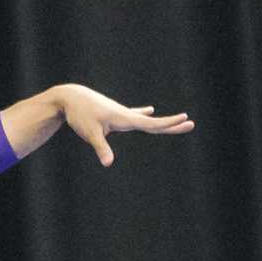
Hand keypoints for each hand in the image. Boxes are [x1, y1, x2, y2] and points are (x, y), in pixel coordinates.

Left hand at [54, 84, 193, 166]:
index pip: (151, 124)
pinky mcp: (114, 113)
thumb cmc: (79, 115)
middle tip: (190, 124)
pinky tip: (149, 110)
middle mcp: (126, 114)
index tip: (185, 120)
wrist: (71, 97)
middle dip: (171, 124)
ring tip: (174, 121)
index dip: (168, 124)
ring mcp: (121, 113)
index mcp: (125, 118)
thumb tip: (108, 163)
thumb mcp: (90, 133)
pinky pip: (132, 114)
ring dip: (159, 121)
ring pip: (145, 119)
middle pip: (153, 122)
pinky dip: (142, 114)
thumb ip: (101, 148)